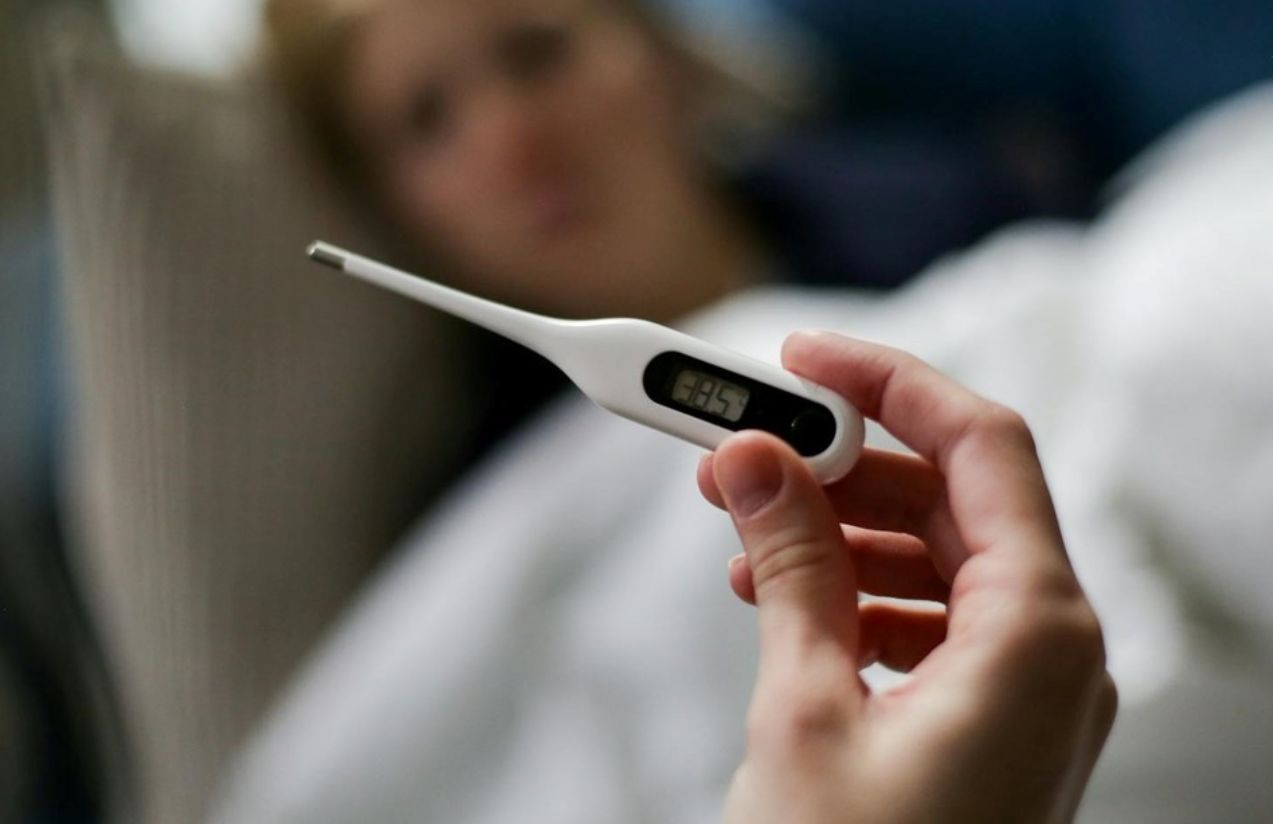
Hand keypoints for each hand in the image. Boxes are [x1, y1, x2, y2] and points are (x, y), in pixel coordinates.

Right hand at [698, 332, 1115, 823]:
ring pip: (938, 558)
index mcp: (1037, 632)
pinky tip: (785, 597)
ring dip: (842, 528)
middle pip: (954, 498)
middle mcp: (1052, 652)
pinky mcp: (988, 723)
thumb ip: (790, 565)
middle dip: (843, 461)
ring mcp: (1025, 691)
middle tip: (745, 446)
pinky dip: (857, 592)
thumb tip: (753, 460)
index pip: (982, 445)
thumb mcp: (804, 708)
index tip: (805, 354)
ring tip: (745, 530)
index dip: (889, 381)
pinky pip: (932, 619)